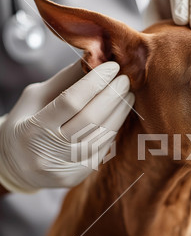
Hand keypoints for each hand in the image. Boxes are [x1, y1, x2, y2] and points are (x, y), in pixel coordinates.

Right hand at [0, 61, 133, 192]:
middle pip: (91, 119)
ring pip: (102, 136)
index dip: (95, 82)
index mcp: (34, 128)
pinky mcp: (79, 176)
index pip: (71, 101)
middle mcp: (50, 152)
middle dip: (113, 96)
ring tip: (127, 94)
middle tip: (125, 79)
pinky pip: (103, 148)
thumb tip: (94, 59)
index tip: (112, 66)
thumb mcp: (35, 98)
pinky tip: (119, 114)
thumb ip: (65, 81)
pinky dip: (113, 128)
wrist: (17, 166)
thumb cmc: (26, 124)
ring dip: (120, 112)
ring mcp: (67, 167)